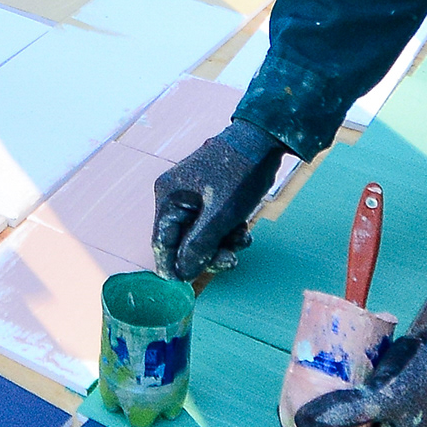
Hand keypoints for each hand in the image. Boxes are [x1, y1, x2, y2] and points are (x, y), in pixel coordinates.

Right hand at [151, 119, 284, 278]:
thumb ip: (199, 246)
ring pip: (201, 236)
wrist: (265, 140)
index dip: (171, 266)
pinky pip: (213, 226)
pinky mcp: (212, 199)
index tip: (184, 286)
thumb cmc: (239, 173)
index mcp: (169, 197)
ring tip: (242, 240)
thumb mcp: (220, 215)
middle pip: (183, 241)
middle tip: (230, 262)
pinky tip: (244, 231)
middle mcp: (176, 197)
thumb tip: (182, 274)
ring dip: (222, 244)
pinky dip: (228, 233)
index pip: (162, 241)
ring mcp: (194, 198)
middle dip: (207, 253)